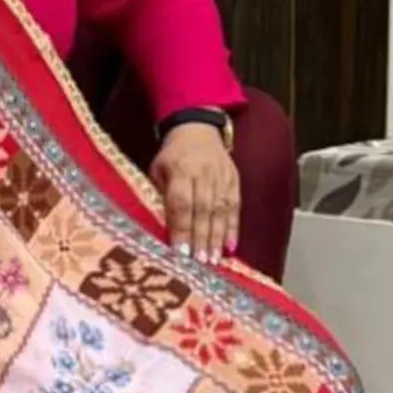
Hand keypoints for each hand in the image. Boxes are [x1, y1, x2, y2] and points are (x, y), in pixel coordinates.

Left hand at [151, 123, 240, 265]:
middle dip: (201, 239)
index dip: (181, 229)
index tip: (180, 253)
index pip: (181, 203)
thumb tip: (161, 231)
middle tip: (199, 263)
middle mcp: (203, 173)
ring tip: (213, 261)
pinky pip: (235, 207)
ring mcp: (222, 177)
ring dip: (217, 238)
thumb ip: (160, 196)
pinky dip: (233, 228)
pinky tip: (231, 247)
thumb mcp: (157, 170)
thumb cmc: (171, 157)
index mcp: (180, 169)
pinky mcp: (234, 181)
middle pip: (203, 210)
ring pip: (221, 211)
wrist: (198, 129)